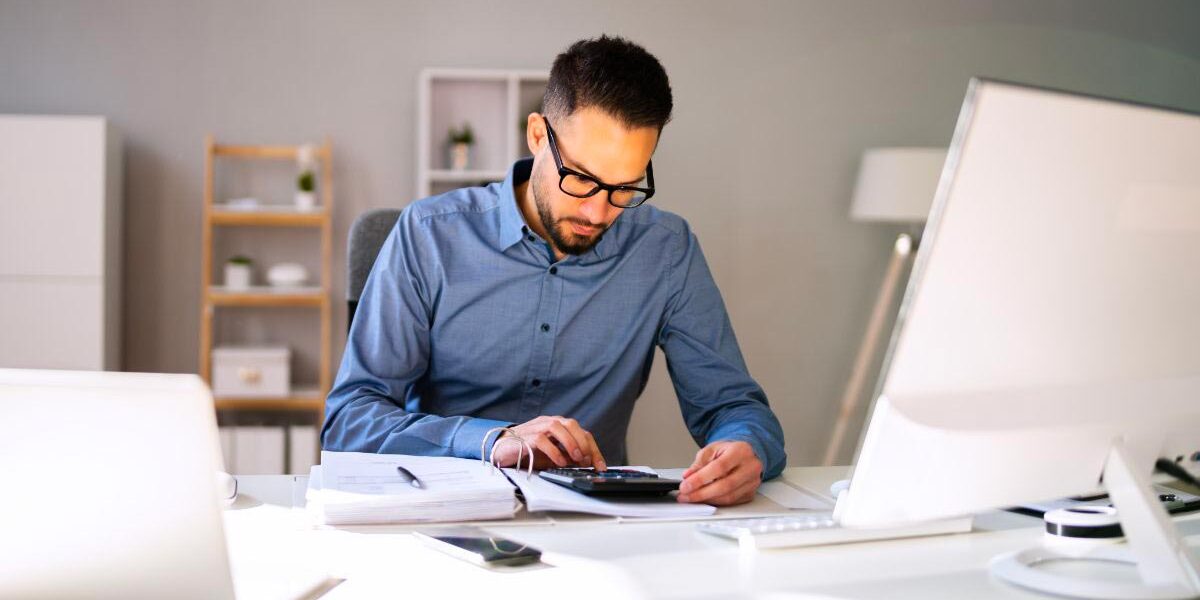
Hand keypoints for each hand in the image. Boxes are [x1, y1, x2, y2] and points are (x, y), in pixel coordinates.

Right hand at [490, 416, 607, 470]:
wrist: (503, 450)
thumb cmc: (529, 451)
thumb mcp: (553, 456)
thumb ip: (568, 457)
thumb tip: (585, 465)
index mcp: (559, 426)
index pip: (581, 432)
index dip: (593, 449)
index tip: (600, 466)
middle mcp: (549, 423)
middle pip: (572, 425)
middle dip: (583, 443)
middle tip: (587, 461)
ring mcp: (537, 427)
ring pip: (558, 426)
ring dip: (570, 443)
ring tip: (576, 459)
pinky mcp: (526, 436)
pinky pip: (542, 439)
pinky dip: (553, 451)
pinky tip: (559, 462)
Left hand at [676, 440, 761, 505]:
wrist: (745, 454)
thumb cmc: (729, 451)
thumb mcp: (712, 450)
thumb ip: (699, 463)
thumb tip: (688, 477)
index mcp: (741, 451)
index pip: (719, 467)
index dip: (700, 479)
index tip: (685, 485)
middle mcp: (750, 467)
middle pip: (725, 485)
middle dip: (701, 493)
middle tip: (685, 495)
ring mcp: (753, 482)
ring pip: (728, 497)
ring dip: (707, 500)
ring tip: (691, 498)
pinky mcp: (751, 493)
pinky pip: (731, 502)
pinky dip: (715, 502)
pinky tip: (704, 499)